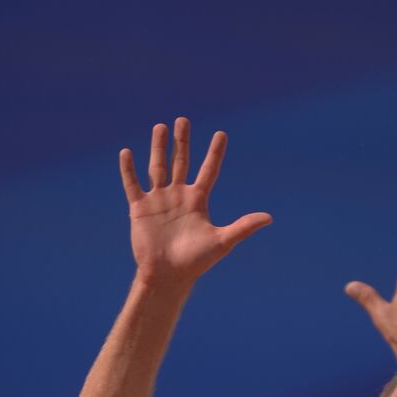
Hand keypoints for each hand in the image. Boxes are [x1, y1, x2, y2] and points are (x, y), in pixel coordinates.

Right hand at [119, 117, 271, 286]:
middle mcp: (179, 196)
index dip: (215, 153)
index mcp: (198, 201)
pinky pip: (133, 184)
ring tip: (160, 126)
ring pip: (158, 167)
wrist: (168, 276)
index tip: (221, 134)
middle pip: (181, 162)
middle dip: (182, 142)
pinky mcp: (140, 208)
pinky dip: (128, 169)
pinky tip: (126, 152)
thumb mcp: (222, 242)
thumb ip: (243, 227)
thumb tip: (269, 218)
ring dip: (158, 148)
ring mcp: (159, 200)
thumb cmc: (196, 262)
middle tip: (183, 120)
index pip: (209, 171)